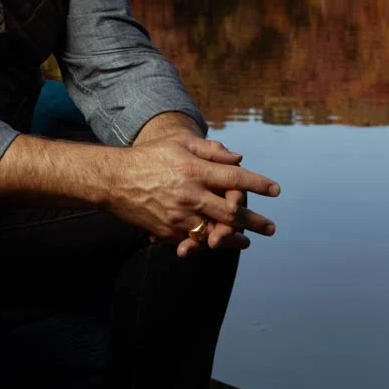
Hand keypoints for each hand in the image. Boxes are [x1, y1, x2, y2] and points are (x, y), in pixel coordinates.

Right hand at [109, 132, 278, 255]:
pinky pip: (192, 241)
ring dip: (234, 239)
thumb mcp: (179, 144)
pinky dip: (207, 243)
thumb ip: (210, 150)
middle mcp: (189, 195)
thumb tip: (238, 159)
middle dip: (255, 221)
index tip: (276, 190)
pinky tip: (219, 243)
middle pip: (231, 212)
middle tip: (271, 228)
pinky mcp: (167, 230)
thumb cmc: (149, 157)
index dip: (258, 184)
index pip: (235, 178)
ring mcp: (178, 216)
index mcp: (194, 170)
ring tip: (247, 242)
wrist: (113, 180)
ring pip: (215, 233)